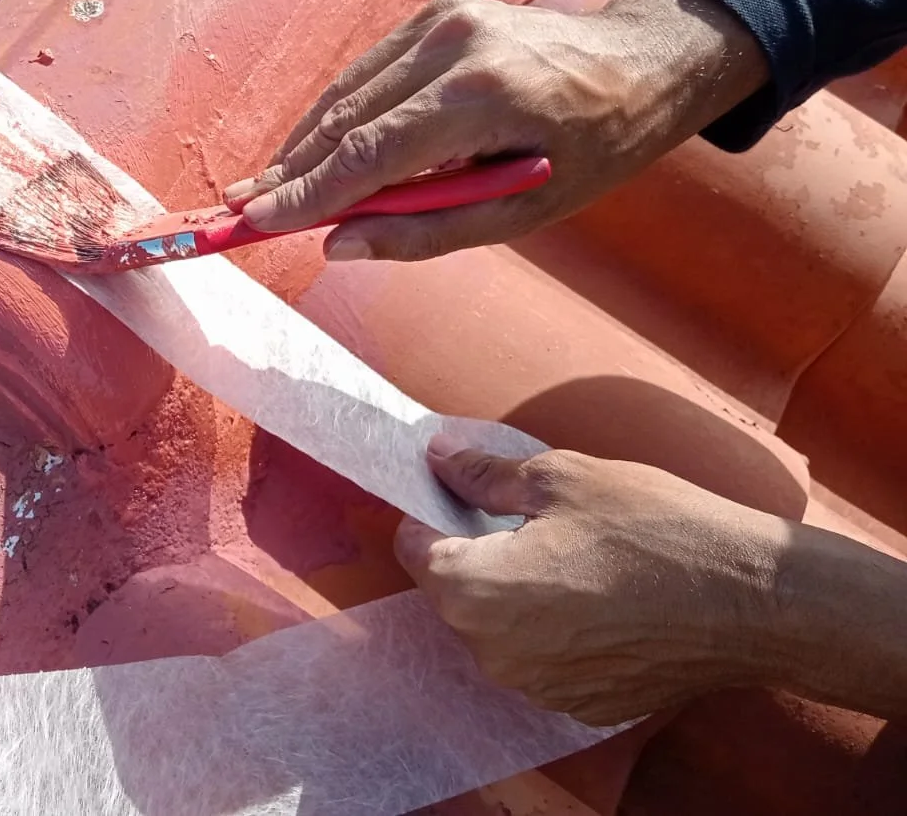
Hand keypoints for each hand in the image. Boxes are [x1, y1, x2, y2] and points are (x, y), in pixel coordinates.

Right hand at [224, 0, 768, 260]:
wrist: (641, 60)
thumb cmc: (594, 148)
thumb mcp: (526, 211)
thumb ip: (427, 230)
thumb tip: (339, 245)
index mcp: (482, 96)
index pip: (370, 152)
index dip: (308, 193)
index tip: (259, 222)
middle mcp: (452, 44)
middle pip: (346, 118)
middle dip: (291, 170)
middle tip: (241, 210)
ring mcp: (440, 18)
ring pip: (347, 91)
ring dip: (302, 143)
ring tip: (263, 187)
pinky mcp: (434, 11)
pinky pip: (367, 71)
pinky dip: (335, 114)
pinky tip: (308, 149)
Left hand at [393, 436, 788, 726]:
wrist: (750, 599)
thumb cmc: (652, 527)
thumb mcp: (559, 476)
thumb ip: (484, 474)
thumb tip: (437, 459)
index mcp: (473, 590)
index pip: (414, 548)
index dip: (432, 513)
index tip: (464, 493)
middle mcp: (493, 652)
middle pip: (454, 591)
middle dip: (476, 553)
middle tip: (528, 519)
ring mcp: (538, 687)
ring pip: (499, 629)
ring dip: (517, 594)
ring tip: (573, 557)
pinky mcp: (581, 705)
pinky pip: (544, 658)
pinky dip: (556, 630)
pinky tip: (600, 598)